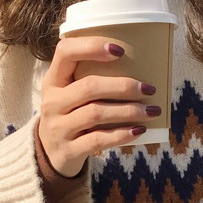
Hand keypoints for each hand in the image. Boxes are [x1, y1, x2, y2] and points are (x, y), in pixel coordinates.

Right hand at [38, 38, 159, 176]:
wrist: (50, 155)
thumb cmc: (70, 117)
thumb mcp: (70, 95)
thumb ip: (91, 81)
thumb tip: (141, 67)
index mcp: (53, 81)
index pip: (65, 52)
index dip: (91, 47)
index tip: (120, 50)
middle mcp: (52, 102)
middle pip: (89, 87)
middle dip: (123, 86)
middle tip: (149, 89)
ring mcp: (58, 128)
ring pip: (95, 113)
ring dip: (128, 111)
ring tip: (151, 111)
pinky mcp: (68, 150)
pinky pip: (97, 140)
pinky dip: (121, 134)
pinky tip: (138, 130)